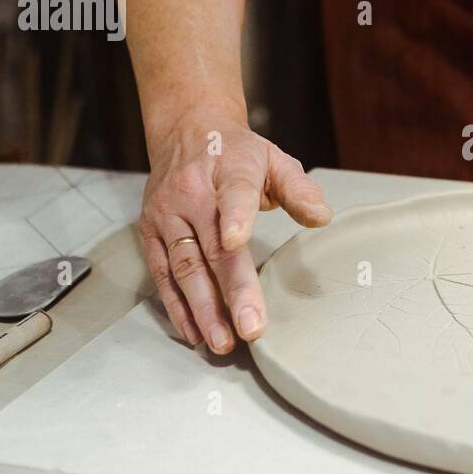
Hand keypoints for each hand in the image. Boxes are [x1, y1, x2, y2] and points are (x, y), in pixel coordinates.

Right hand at [138, 108, 331, 352]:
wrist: (186, 132)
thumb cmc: (236, 152)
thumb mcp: (274, 158)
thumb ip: (299, 189)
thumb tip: (322, 218)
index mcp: (228, 170)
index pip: (233, 192)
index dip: (236, 216)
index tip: (238, 241)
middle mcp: (191, 194)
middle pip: (212, 248)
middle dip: (232, 291)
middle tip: (251, 327)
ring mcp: (167, 215)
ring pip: (184, 268)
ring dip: (203, 309)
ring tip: (223, 341)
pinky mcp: (150, 233)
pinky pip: (163, 275)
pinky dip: (178, 306)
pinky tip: (195, 331)